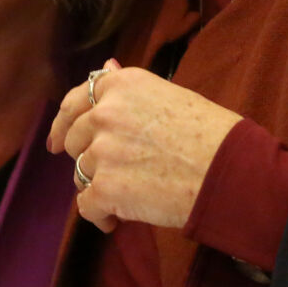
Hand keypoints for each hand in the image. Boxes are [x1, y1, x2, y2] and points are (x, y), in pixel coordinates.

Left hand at [48, 60, 239, 233]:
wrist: (230, 171)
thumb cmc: (213, 134)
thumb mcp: (170, 95)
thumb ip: (129, 88)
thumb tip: (106, 67)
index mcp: (122, 85)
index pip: (75, 100)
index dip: (64, 122)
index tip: (57, 140)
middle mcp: (106, 112)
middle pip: (74, 140)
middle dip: (89, 158)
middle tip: (114, 173)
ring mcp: (102, 151)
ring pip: (81, 174)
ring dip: (99, 187)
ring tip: (128, 198)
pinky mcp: (105, 188)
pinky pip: (87, 206)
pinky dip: (100, 216)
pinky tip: (117, 220)